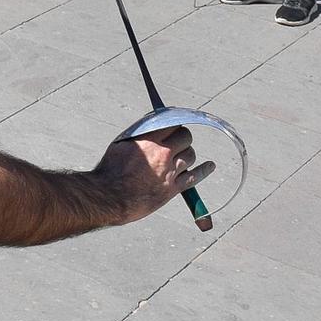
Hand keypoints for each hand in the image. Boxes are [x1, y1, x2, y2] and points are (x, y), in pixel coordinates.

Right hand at [92, 126, 214, 226]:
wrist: (111, 197)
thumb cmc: (111, 170)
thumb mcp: (121, 144)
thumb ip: (139, 134)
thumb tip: (152, 124)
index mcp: (149, 140)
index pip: (172, 123)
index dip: (174, 123)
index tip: (174, 125)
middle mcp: (162, 154)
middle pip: (185, 137)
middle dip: (183, 137)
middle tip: (178, 141)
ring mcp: (169, 172)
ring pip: (191, 155)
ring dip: (188, 153)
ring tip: (182, 155)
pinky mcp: (173, 189)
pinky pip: (194, 177)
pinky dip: (204, 170)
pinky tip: (210, 166)